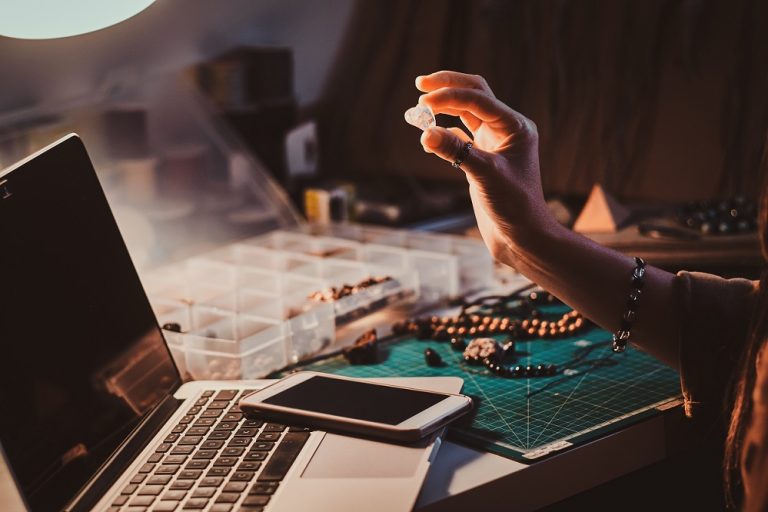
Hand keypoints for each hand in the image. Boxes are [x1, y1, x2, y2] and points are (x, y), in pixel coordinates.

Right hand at [414, 71, 552, 264]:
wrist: (522, 236)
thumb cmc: (514, 206)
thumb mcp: (485, 176)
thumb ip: (455, 152)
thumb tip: (425, 132)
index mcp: (515, 126)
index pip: (478, 100)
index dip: (450, 97)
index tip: (424, 102)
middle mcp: (506, 130)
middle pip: (475, 94)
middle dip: (448, 86)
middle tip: (420, 82)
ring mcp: (494, 143)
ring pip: (467, 112)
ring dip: (444, 106)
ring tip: (419, 106)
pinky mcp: (482, 158)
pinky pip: (461, 134)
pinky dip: (444, 130)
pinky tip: (429, 132)